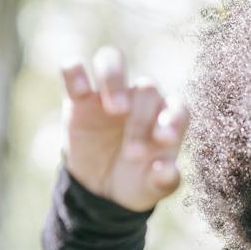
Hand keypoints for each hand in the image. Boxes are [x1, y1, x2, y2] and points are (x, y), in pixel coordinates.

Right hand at [60, 44, 189, 212]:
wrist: (101, 189)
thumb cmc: (136, 181)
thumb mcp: (150, 189)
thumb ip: (163, 181)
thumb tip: (168, 171)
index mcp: (164, 118)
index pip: (177, 107)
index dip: (174, 119)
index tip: (163, 140)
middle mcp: (140, 99)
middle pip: (146, 87)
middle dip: (142, 119)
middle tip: (133, 152)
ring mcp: (108, 93)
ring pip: (112, 60)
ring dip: (114, 78)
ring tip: (115, 109)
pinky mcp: (78, 98)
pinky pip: (73, 71)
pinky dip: (74, 72)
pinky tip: (80, 90)